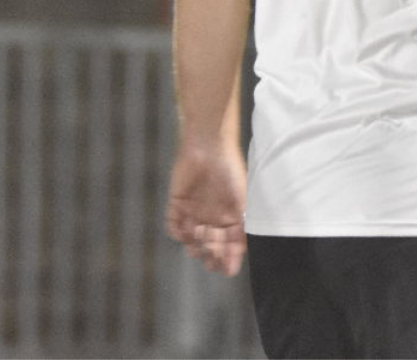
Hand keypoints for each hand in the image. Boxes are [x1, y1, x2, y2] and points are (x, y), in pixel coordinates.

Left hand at [165, 141, 246, 275]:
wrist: (208, 146)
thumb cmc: (230, 170)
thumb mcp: (242, 200)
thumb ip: (241, 225)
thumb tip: (241, 251)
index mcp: (229, 218)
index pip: (229, 246)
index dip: (228, 260)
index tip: (227, 270)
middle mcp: (211, 219)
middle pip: (210, 247)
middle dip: (212, 254)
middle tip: (213, 252)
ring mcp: (193, 213)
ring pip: (191, 241)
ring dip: (195, 245)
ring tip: (201, 238)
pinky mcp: (176, 205)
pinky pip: (173, 226)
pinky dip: (177, 232)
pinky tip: (185, 231)